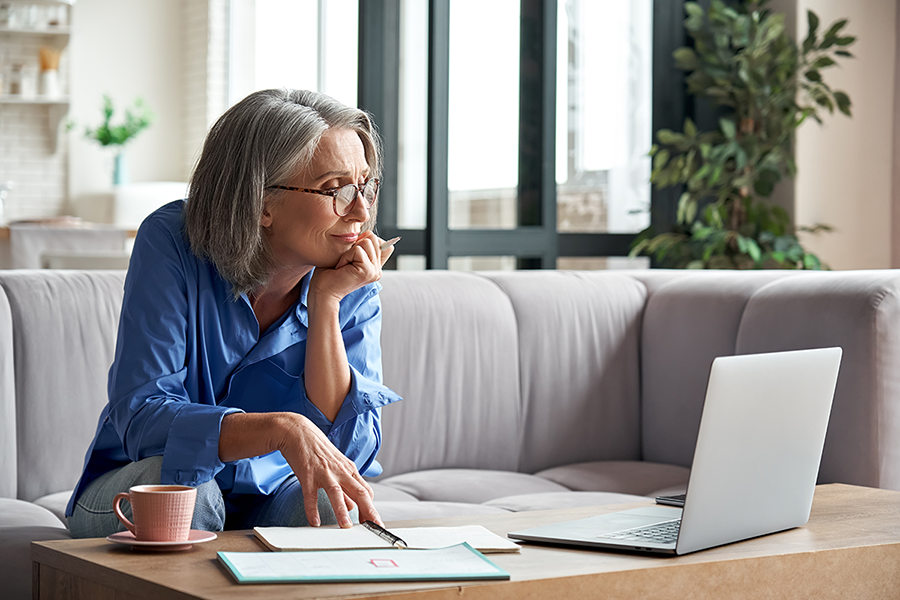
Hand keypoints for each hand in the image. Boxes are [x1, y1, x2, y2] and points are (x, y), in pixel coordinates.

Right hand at [274, 412, 382, 527]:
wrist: (298, 432)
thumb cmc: (319, 451)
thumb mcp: (336, 467)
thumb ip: (345, 487)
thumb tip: (353, 506)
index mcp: (349, 470)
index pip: (366, 491)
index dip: (371, 508)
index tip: (375, 524)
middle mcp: (340, 471)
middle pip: (359, 492)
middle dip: (368, 511)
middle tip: (374, 527)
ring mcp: (324, 472)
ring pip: (336, 493)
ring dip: (342, 510)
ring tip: (346, 527)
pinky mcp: (307, 474)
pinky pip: (310, 494)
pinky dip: (312, 509)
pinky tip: (315, 522)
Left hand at [309, 232, 391, 306]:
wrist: (322, 292)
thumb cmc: (329, 273)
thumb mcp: (348, 254)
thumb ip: (361, 245)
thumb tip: (368, 233)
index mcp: (375, 266)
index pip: (382, 242)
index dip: (364, 241)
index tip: (351, 257)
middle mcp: (378, 269)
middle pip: (373, 238)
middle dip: (355, 245)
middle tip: (345, 262)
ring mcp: (374, 271)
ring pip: (366, 241)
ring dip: (349, 251)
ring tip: (343, 265)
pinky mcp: (368, 271)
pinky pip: (358, 250)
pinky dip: (346, 256)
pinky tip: (341, 268)